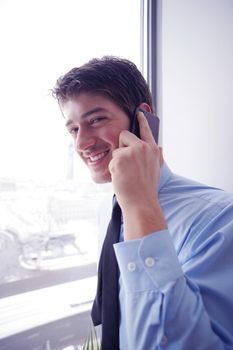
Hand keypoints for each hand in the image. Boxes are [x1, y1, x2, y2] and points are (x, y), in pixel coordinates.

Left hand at [108, 111, 166, 239]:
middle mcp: (144, 148)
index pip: (146, 130)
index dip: (142, 120)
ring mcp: (132, 152)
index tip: (139, 112)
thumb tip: (157, 145)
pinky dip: (114, 169)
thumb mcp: (156, 169)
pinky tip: (122, 177)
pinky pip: (112, 160)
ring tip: (127, 174)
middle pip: (124, 135)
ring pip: (117, 150)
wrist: (141, 202)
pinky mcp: (121, 158)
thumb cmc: (146, 188)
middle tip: (127, 164)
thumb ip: (156, 155)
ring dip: (118, 161)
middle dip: (122, 147)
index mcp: (153, 150)